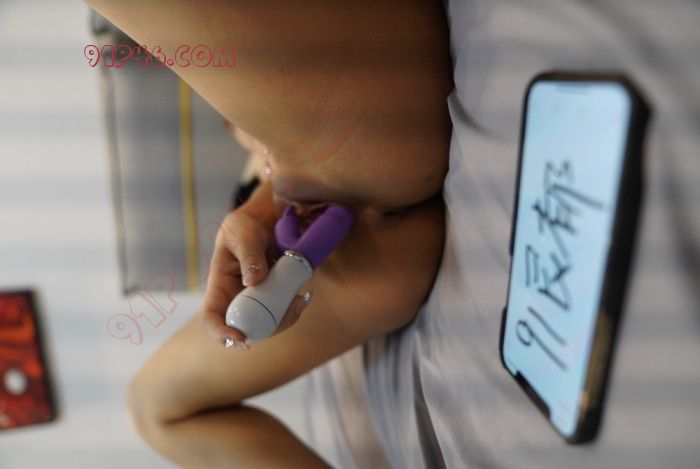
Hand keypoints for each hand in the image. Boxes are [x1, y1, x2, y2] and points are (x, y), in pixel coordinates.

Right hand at [200, 209, 312, 348]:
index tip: (240, 338)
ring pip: (269, 324)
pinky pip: (284, 311)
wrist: (265, 220)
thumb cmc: (245, 226)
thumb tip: (254, 281)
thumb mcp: (242, 234)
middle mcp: (237, 298)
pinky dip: (295, 307)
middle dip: (267, 329)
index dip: (221, 332)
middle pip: (246, 328)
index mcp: (220, 286)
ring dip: (286, 318)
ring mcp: (258, 300)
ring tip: (300, 298)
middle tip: (288, 312)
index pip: (212, 316)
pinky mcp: (276, 296)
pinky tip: (306, 295)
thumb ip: (249, 254)